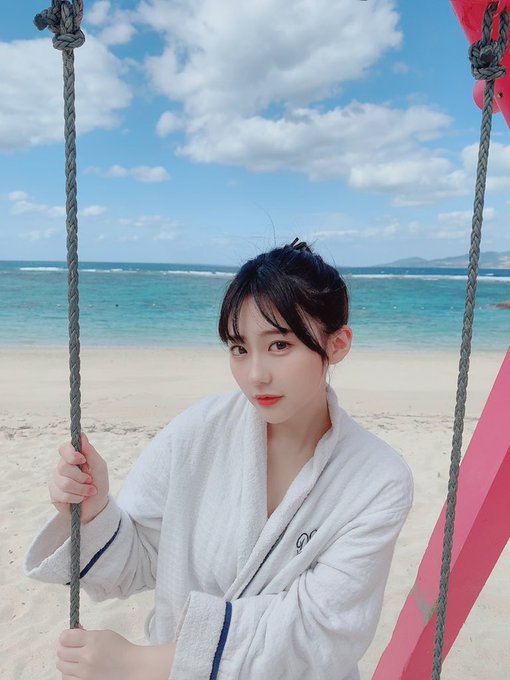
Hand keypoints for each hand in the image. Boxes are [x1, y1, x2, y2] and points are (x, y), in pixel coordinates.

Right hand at [49, 432, 108, 523]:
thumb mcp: (99, 466)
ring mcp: (56, 480)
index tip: (82, 460)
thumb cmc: (99, 482)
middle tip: (90, 480)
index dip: (71, 454)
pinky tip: (80, 498)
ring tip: (89, 491)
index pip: (63, 448)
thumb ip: (90, 451)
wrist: (97, 505)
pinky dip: (76, 498)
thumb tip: (81, 434)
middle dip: (81, 477)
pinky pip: (62, 494)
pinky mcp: (54, 494)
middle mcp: (62, 466)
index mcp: (73, 457)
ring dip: (81, 489)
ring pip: (64, 483)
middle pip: (63, 467)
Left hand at [56, 628, 175, 679]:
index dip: (65, 636)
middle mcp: (86, 657)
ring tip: (75, 660)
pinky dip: (69, 673)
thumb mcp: (104, 634)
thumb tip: (68, 635)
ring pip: (61, 666)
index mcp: (93, 641)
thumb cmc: (119, 649)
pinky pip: (66, 678)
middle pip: (60, 652)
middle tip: (72, 648)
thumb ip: (86, 634)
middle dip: (65, 648)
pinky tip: (77, 670)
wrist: (131, 667)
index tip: (69, 637)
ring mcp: (84, 674)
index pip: (65, 637)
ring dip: (66, 661)